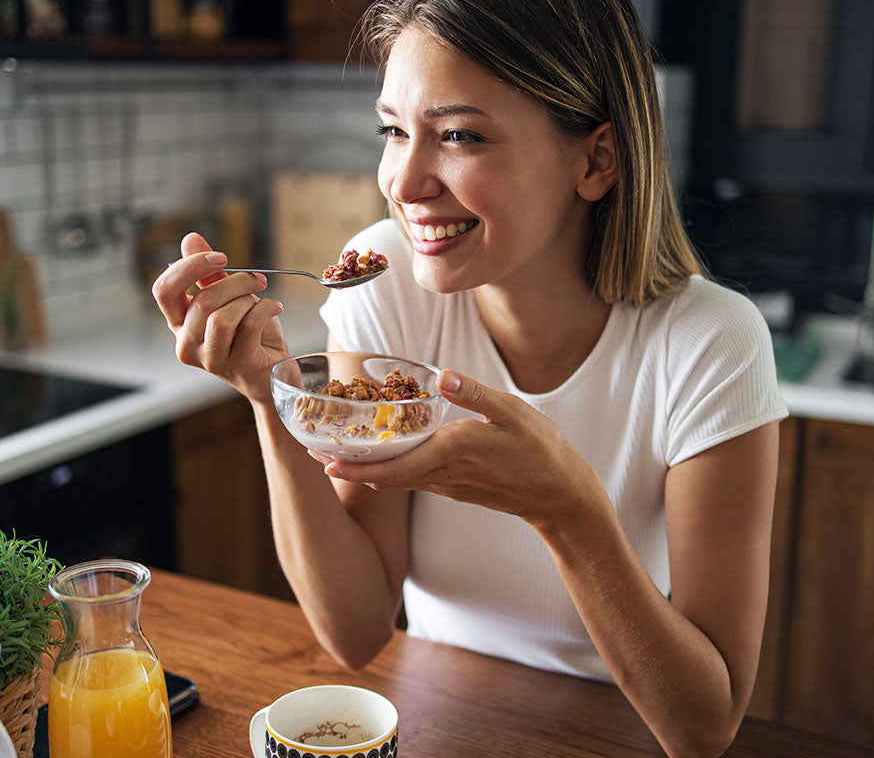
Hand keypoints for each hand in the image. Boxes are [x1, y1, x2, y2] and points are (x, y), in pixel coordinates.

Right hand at [151, 232, 287, 402]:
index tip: (219, 257)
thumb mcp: (229, 298)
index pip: (163, 291)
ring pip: (221, 317)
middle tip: (256, 280)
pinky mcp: (237, 365)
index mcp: (179, 323)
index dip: (189, 267)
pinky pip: (248, 327)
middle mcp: (187, 344)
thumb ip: (208, 272)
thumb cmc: (250, 335)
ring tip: (262, 299)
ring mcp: (210, 359)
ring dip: (248, 299)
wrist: (273, 373)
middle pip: (201, 301)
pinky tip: (275, 308)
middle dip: (234, 282)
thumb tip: (190, 239)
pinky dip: (266, 309)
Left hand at [315, 370, 604, 529]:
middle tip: (314, 456)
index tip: (325, 464)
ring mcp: (448, 485)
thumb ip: (475, 394)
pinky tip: (381, 457)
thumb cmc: (540, 452)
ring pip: (397, 480)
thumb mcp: (513, 414)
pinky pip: (413, 480)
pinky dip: (389, 470)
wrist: (560, 496)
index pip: (394, 465)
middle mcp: (443, 474)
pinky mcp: (454, 487)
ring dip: (365, 470)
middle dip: (349, 469)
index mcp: (453, 453)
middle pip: (385, 476)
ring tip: (336, 454)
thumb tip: (442, 376)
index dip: (358, 467)